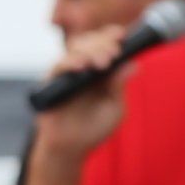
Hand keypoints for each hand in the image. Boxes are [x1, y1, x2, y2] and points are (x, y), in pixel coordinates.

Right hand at [30, 24, 134, 158]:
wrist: (70, 148)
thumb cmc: (93, 129)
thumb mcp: (114, 109)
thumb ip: (119, 87)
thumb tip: (133, 64)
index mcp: (101, 71)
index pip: (105, 45)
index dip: (111, 36)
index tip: (121, 35)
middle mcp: (84, 68)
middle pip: (90, 41)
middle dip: (103, 43)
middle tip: (112, 54)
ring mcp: (67, 74)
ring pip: (75, 49)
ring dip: (90, 51)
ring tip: (101, 63)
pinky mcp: (52, 83)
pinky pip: (58, 66)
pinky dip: (69, 63)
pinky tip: (80, 67)